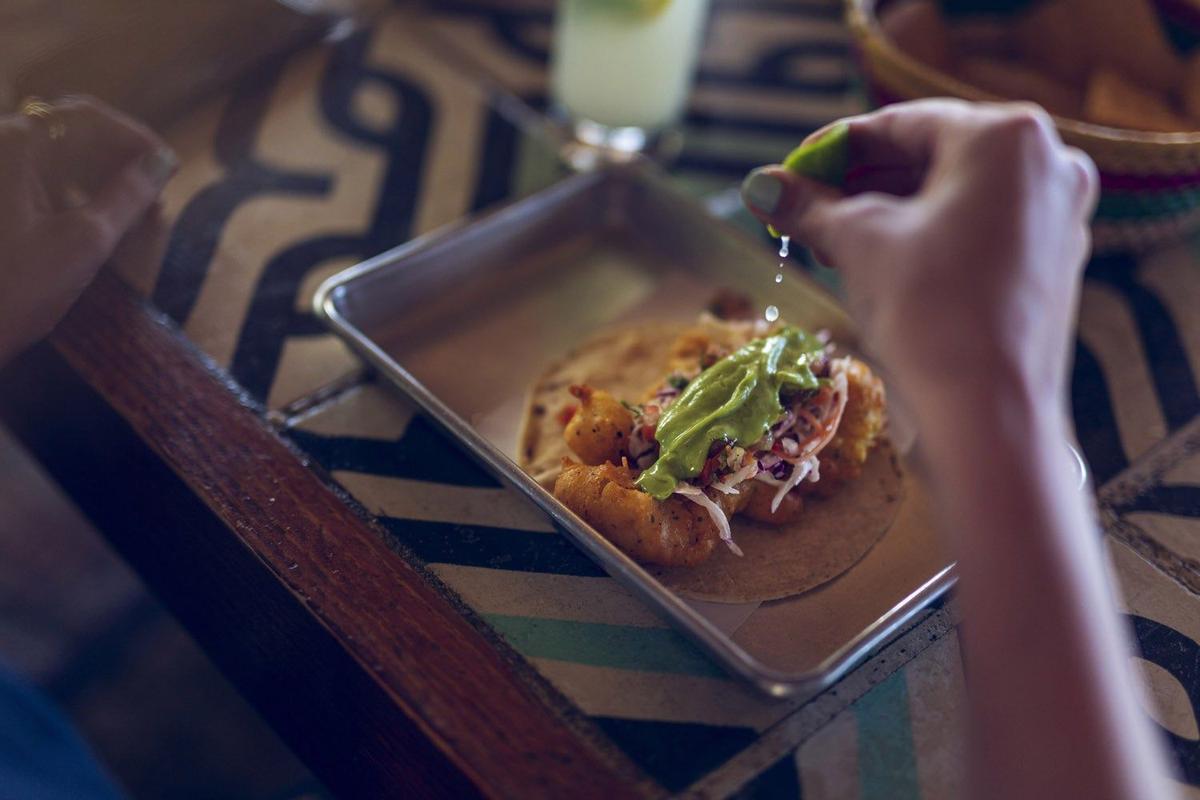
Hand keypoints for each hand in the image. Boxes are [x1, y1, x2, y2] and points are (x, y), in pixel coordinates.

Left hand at [0, 96, 174, 365]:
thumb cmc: (16, 287)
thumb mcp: (85, 242)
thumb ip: (129, 195)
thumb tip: (164, 161)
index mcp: (18, 144)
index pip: (89, 117)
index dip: (136, 139)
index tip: (170, 170)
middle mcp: (1, 147)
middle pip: (73, 136)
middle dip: (119, 165)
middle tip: (155, 204)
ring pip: (59, 160)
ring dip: (100, 183)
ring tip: (133, 222)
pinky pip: (40, 182)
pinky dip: (74, 198)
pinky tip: (95, 230)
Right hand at [741, 100, 1097, 424]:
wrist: (987, 416)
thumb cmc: (929, 312)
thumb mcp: (859, 245)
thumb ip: (809, 206)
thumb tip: (760, 186)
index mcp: (1007, 137)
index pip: (900, 125)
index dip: (831, 149)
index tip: (788, 173)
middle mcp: (1046, 164)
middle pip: (929, 157)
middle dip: (859, 184)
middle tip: (803, 209)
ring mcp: (1056, 216)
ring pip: (952, 197)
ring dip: (887, 213)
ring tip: (829, 240)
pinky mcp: (1050, 263)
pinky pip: (976, 230)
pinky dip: (925, 239)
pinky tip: (877, 263)